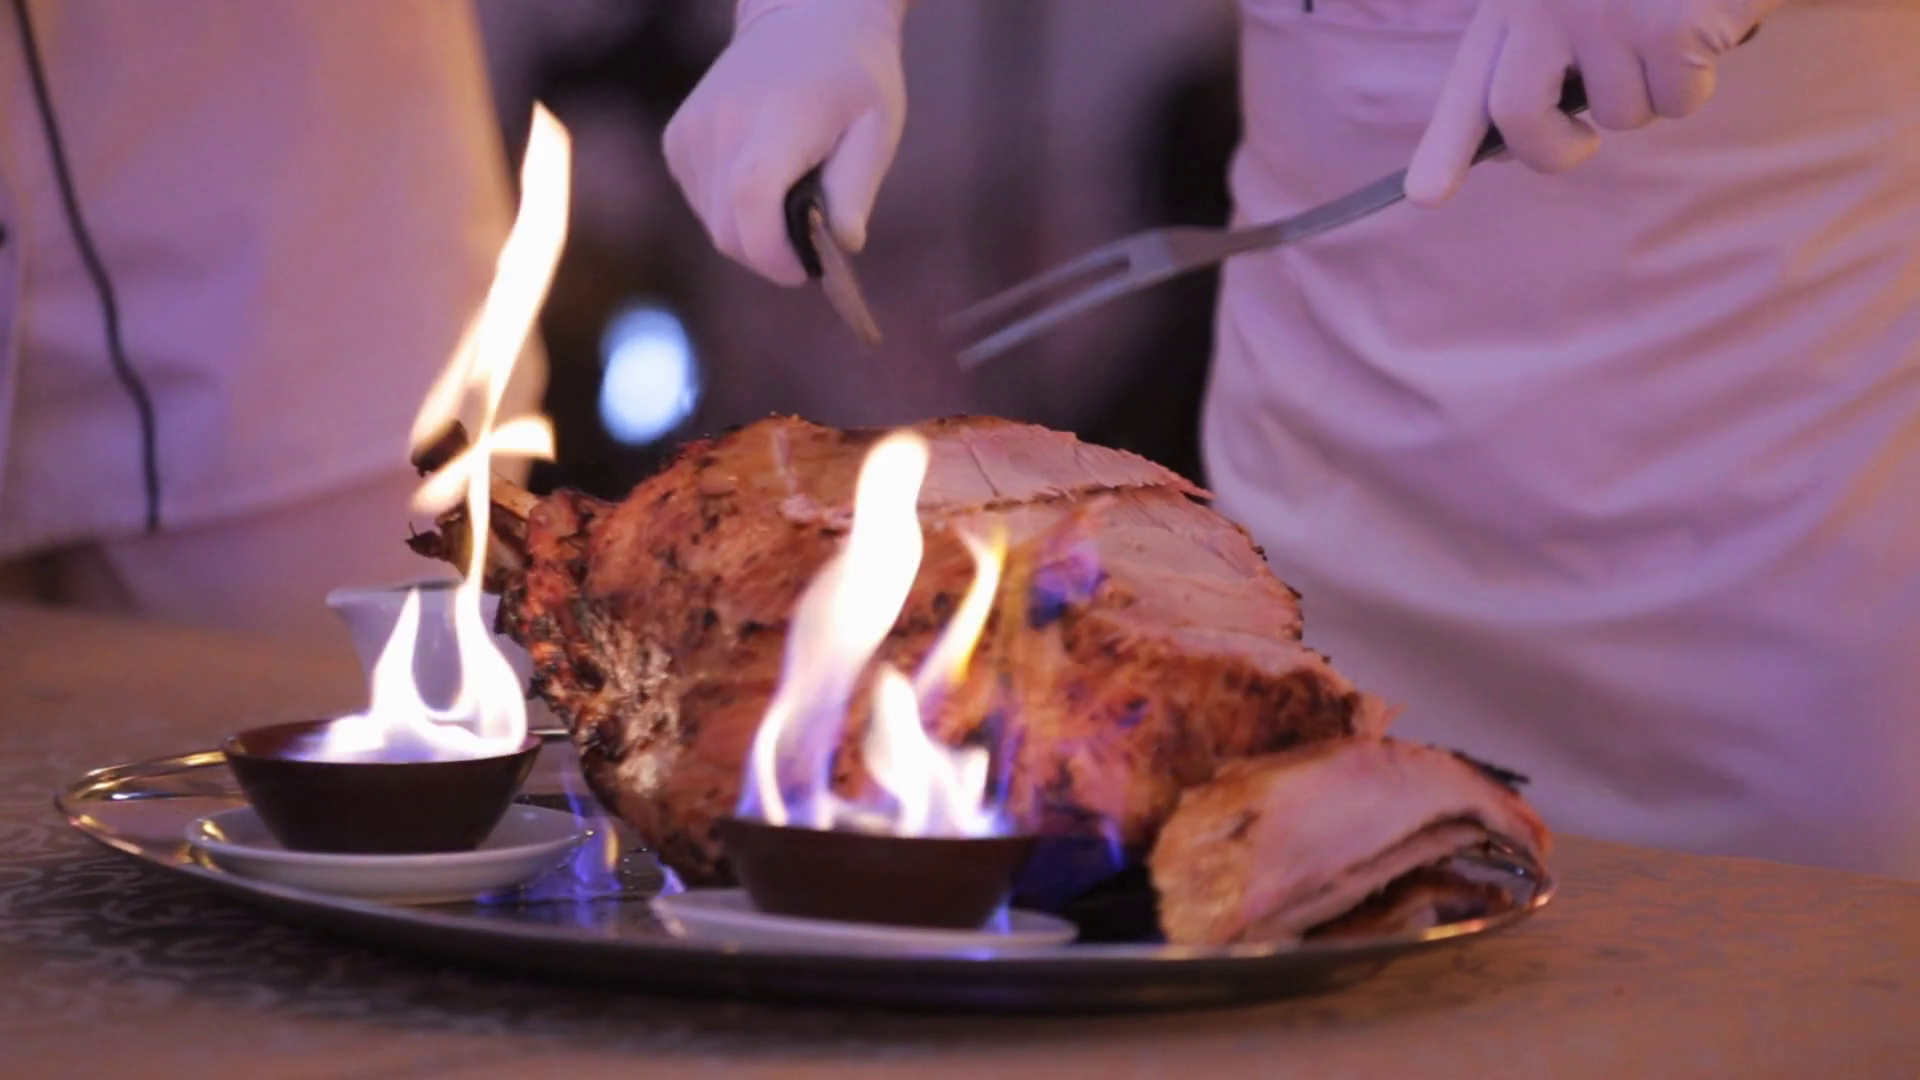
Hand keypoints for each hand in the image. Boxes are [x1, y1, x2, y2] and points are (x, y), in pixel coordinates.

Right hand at [663, 0, 909, 284]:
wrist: (804, 17)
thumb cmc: (852, 76)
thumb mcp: (876, 128)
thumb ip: (856, 190)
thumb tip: (842, 246)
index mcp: (772, 121)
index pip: (750, 204)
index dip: (775, 254)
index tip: (806, 268)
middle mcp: (719, 126)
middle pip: (728, 230)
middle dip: (770, 254)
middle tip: (807, 243)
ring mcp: (690, 133)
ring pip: (714, 224)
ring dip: (752, 232)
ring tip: (789, 197)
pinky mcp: (677, 140)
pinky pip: (702, 203)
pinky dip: (732, 210)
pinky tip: (763, 180)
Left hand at [1405, 0, 1776, 204]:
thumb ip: (1535, 57)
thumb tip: (1508, 148)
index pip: (1469, 82)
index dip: (1445, 144)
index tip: (1425, 195)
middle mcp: (1547, 2)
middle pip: (1518, 117)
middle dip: (1553, 150)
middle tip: (1580, 144)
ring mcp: (1607, 13)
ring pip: (1619, 116)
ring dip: (1650, 93)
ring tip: (1667, 29)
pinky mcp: (1669, 27)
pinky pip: (1678, 102)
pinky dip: (1696, 81)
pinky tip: (1707, 25)